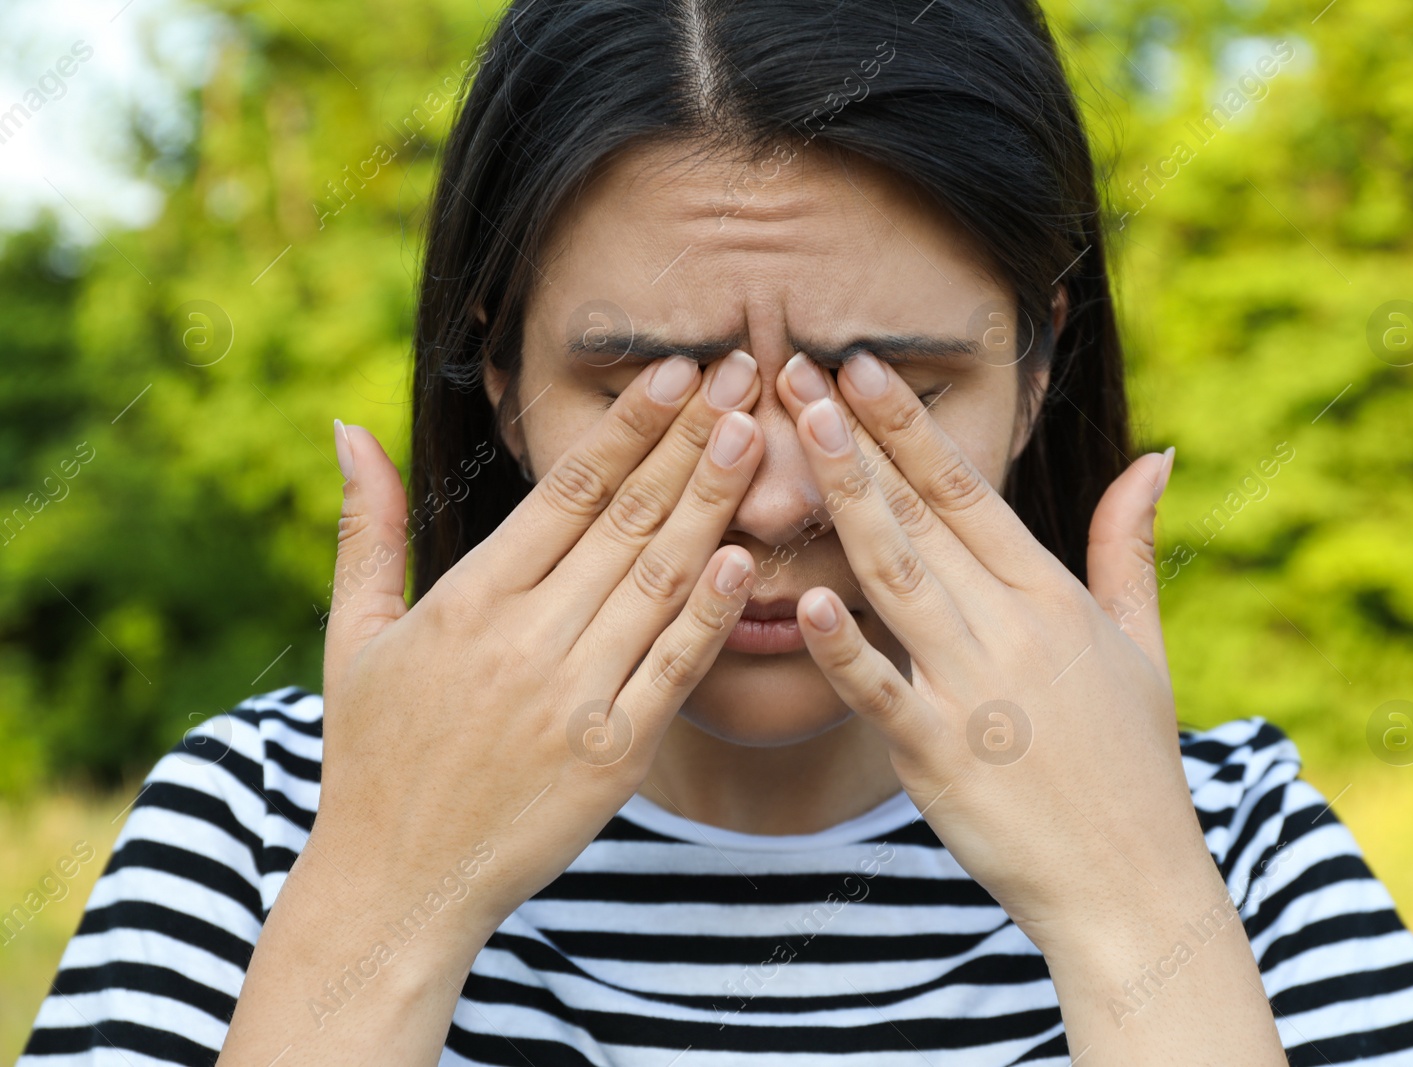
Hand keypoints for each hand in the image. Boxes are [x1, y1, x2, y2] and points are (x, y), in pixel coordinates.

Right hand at [220, 350, 765, 1063]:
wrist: (397, 884)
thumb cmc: (372, 755)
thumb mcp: (354, 636)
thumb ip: (367, 530)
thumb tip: (348, 426)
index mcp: (467, 602)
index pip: (567, 491)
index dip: (630, 425)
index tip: (677, 371)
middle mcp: (524, 641)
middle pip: (627, 521)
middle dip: (690, 441)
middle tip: (743, 373)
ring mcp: (573, 698)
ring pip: (659, 583)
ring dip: (714, 505)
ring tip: (755, 437)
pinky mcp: (613, 758)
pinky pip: (673, 671)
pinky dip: (712, 616)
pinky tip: (747, 559)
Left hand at [773, 350, 1285, 1062]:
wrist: (1134, 884)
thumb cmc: (1132, 762)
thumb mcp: (1143, 642)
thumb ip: (1128, 545)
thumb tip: (1155, 456)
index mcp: (1052, 595)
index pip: (968, 490)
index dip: (907, 425)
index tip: (856, 366)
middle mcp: (1013, 628)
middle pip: (920, 516)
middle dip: (854, 438)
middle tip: (793, 370)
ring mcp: (977, 690)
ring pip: (897, 578)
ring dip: (845, 501)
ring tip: (794, 435)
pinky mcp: (942, 757)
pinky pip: (883, 693)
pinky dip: (843, 647)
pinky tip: (800, 598)